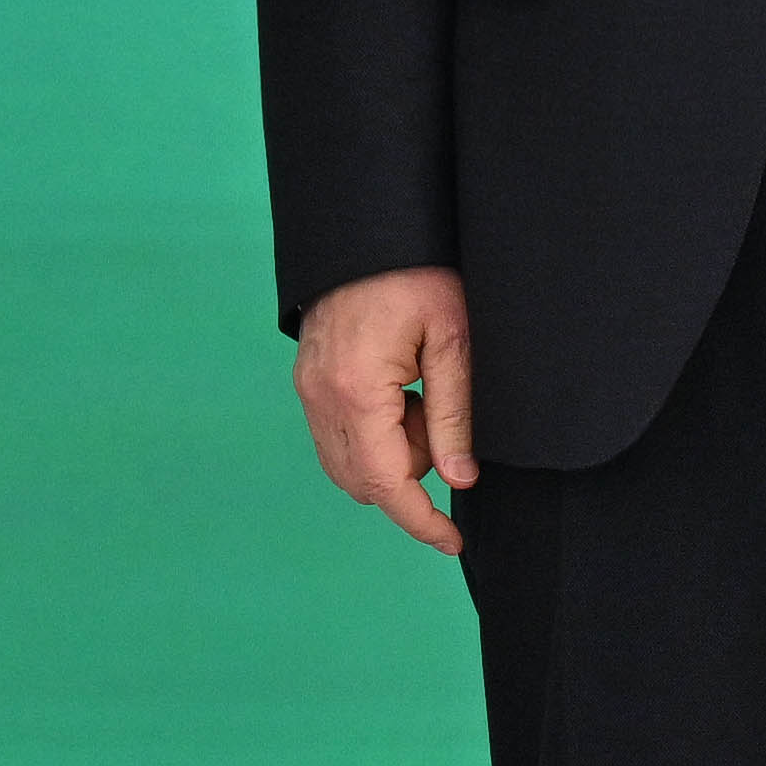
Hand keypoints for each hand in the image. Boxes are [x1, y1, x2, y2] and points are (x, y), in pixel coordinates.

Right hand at [291, 265, 474, 554]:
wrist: (368, 226)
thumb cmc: (417, 272)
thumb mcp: (453, 339)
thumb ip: (455, 415)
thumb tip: (458, 480)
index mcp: (356, 390)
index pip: (385, 484)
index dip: (421, 520)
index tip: (452, 540)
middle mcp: (320, 396)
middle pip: (363, 481)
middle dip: (409, 471)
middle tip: (440, 417)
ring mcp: (307, 387)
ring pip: (348, 462)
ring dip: (390, 451)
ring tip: (421, 394)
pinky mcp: (308, 377)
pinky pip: (338, 433)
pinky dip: (372, 432)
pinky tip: (399, 389)